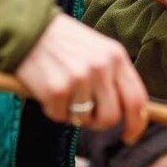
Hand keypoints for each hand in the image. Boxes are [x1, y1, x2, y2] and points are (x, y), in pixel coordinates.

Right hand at [16, 13, 147, 142]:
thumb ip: (115, 77)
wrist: (29, 29)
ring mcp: (79, 79)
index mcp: (116, 56)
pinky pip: (60, 116)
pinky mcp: (56, 89)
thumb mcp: (99, 50)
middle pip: (111, 117)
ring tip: (64, 90)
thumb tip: (133, 113)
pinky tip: (48, 88)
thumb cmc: (66, 42)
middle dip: (98, 122)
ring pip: (84, 120)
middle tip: (85, 114)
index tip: (129, 136)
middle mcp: (101, 67)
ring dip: (73, 113)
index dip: (136, 124)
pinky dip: (53, 109)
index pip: (137, 100)